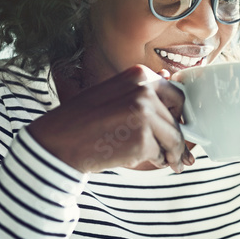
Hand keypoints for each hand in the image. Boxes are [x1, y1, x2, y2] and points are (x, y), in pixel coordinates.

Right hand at [27, 64, 193, 173]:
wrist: (59, 141)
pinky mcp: (143, 139)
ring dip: (172, 153)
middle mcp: (145, 90)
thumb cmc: (82, 120)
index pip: (175, 94)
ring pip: (174, 138)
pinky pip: (160, 154)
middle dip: (180, 135)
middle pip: (178, 117)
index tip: (180, 126)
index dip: (178, 114)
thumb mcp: (114, 94)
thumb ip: (141, 94)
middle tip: (179, 153)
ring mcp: (145, 114)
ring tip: (169, 163)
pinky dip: (154, 161)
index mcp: (139, 75)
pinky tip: (137, 160)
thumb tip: (172, 97)